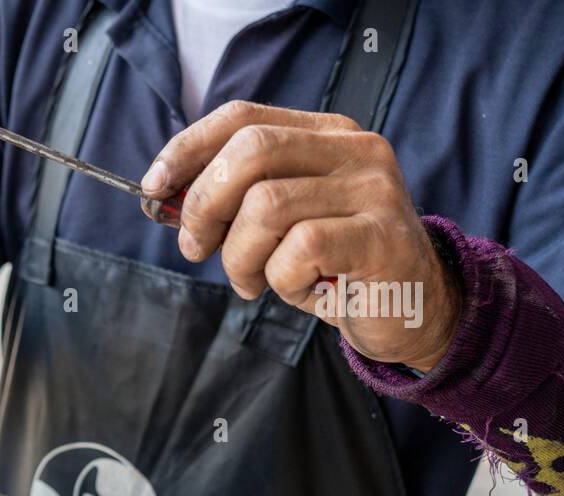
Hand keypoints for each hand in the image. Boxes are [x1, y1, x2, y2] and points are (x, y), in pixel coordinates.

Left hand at [141, 101, 460, 371]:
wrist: (411, 310)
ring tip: (251, 281)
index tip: (153, 186)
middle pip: (250, 152)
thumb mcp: (278, 223)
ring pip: (266, 208)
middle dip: (204, 205)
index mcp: (326, 135)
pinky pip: (298, 252)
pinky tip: (299, 290)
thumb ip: (233, 200)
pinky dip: (279, 280)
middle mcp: (354, 151)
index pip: (242, 117)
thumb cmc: (331, 266)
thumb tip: (164, 194)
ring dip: (239, 257)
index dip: (187, 148)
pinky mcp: (381, 239)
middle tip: (196, 248)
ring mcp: (373, 191)